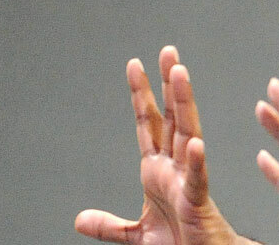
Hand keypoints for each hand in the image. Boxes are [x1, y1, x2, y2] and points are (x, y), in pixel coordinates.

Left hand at [75, 47, 247, 243]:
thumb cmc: (180, 244)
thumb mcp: (136, 234)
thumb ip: (110, 224)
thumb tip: (80, 218)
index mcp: (158, 172)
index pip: (149, 124)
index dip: (141, 95)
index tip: (136, 65)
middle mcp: (174, 168)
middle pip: (172, 118)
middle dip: (169, 84)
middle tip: (168, 53)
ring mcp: (187, 180)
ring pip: (186, 134)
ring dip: (184, 104)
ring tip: (180, 75)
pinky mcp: (198, 202)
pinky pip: (197, 179)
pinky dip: (197, 161)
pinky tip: (196, 142)